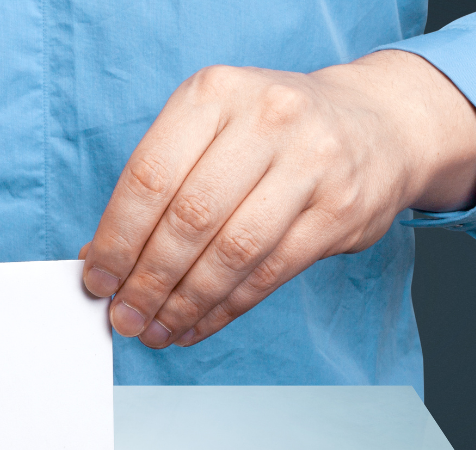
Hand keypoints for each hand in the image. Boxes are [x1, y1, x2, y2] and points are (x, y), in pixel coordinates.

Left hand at [80, 50, 475, 347]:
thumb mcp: (213, 130)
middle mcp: (266, 118)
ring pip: (232, 251)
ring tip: (157, 329)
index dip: (118, 238)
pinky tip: (198, 323)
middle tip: (126, 317)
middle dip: (148, 280)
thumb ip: (161, 186)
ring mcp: (311, 161)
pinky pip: (270, 273)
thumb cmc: (274, 134)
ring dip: (186, 302)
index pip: (150, 176)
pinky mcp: (341, 209)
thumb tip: (104, 260)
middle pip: (189, 218)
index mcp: (215, 93)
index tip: (98, 280)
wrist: (377, 125)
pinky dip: (226, 308)